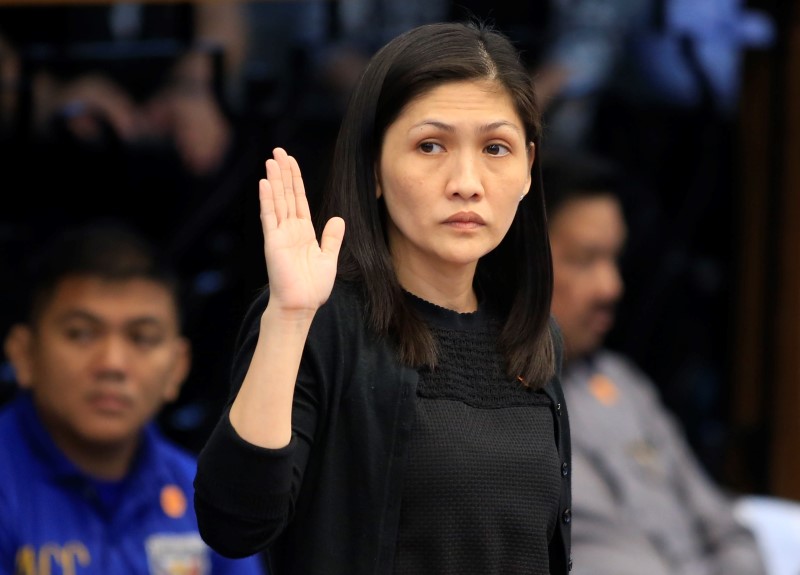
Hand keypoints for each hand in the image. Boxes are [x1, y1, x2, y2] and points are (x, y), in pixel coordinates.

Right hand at [259, 148, 344, 314]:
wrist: (301, 305)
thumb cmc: (313, 287)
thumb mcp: (328, 258)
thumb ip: (332, 238)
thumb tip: (338, 218)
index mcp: (304, 232)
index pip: (299, 199)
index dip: (295, 179)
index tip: (290, 161)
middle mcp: (290, 229)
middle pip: (286, 195)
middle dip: (283, 172)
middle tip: (278, 150)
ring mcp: (280, 234)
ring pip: (277, 201)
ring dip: (275, 180)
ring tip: (271, 160)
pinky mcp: (273, 242)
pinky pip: (270, 217)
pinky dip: (267, 200)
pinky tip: (265, 183)